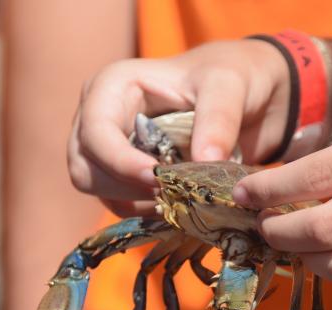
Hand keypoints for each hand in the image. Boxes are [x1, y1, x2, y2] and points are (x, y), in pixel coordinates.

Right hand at [67, 40, 289, 216]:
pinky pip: (120, 203)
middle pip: (85, 168)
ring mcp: (108, 147)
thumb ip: (218, 119)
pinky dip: (146, 211)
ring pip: (98, 190)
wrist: (246, 94)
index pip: (96, 133)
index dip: (120, 162)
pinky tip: (178, 204)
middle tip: (173, 191)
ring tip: (180, 196)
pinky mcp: (124, 173)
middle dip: (125, 187)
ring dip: (137, 202)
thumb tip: (205, 161)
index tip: (158, 178)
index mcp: (113, 86)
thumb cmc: (231, 77)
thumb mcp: (229, 86)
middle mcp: (100, 116)